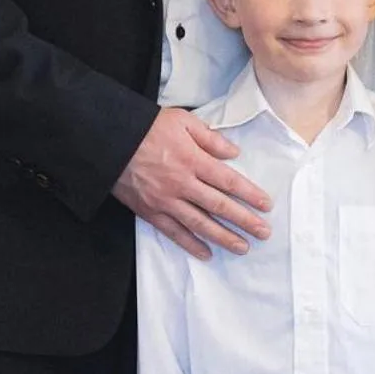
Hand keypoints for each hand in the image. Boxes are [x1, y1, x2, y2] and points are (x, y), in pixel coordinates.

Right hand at [114, 107, 271, 259]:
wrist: (108, 140)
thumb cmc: (147, 127)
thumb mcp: (182, 121)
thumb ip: (210, 138)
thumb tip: (234, 153)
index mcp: (192, 160)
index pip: (228, 181)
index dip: (249, 195)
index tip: (266, 206)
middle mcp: (182, 184)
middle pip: (219, 206)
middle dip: (244, 221)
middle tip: (263, 233)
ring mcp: (165, 201)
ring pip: (200, 224)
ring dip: (223, 237)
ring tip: (242, 247)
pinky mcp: (150, 212)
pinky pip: (174, 232)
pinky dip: (190, 244)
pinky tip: (206, 253)